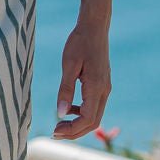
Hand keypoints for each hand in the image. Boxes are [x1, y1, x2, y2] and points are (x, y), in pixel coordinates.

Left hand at [53, 18, 111, 139]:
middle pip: (92, 122)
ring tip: (59, 124)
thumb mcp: (69, 65)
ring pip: (94, 116)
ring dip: (78, 125)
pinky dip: (81, 114)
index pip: (86, 119)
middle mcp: (104, 91)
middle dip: (74, 132)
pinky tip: (68, 109)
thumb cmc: (79, 43)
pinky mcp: (102, 85)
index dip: (71, 129)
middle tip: (55, 133)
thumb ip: (65, 90)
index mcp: (96, 87)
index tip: (54, 130)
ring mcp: (105, 88)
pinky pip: (94, 107)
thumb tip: (61, 113)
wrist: (94, 27)